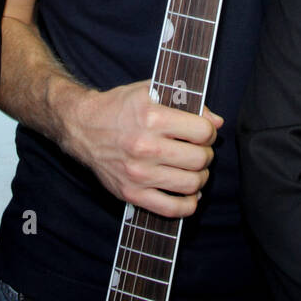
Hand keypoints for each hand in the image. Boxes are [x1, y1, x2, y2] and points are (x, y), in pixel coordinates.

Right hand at [61, 79, 223, 217]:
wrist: (83, 127)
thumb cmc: (119, 107)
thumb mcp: (150, 92)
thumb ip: (186, 102)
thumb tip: (217, 122)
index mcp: (151, 118)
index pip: (202, 132)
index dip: (209, 132)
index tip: (204, 133)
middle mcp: (145, 147)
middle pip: (199, 159)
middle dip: (206, 155)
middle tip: (199, 151)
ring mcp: (138, 174)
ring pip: (190, 184)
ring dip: (200, 178)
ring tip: (194, 170)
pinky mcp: (131, 194)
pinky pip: (171, 209)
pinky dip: (188, 205)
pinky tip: (189, 194)